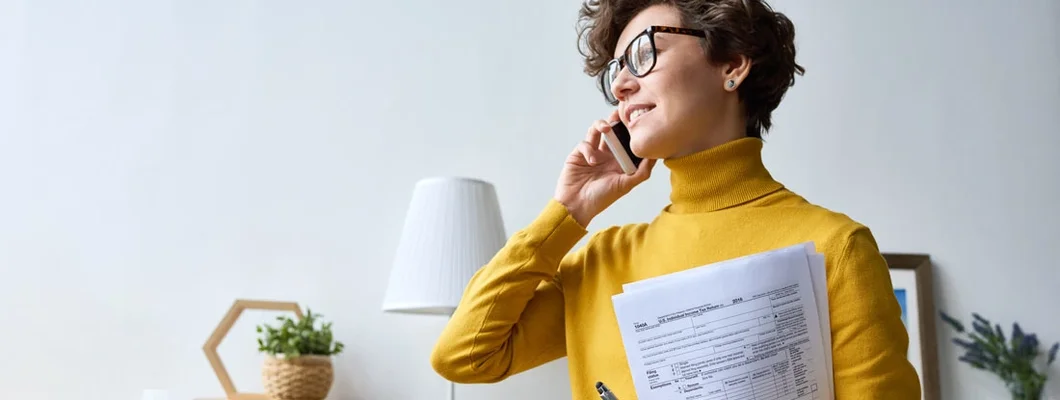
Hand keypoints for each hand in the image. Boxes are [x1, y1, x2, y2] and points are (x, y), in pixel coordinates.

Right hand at [554, 110, 656, 226]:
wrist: (576, 206)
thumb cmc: (601, 199)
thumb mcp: (626, 185)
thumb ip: (642, 172)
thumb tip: (655, 156)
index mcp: (620, 161)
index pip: (627, 140)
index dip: (631, 129)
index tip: (636, 118)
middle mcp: (607, 154)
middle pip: (613, 130)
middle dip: (616, 119)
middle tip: (620, 112)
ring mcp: (592, 152)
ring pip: (597, 130)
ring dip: (601, 125)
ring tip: (606, 128)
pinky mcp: (578, 153)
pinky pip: (584, 143)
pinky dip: (588, 149)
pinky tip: (591, 161)